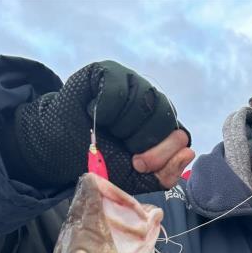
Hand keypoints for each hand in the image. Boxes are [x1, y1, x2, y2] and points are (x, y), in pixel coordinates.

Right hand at [14, 61, 193, 193]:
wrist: (62, 152)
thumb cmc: (100, 165)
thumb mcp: (136, 180)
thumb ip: (165, 174)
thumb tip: (189, 151)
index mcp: (161, 129)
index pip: (179, 136)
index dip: (161, 154)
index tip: (138, 164)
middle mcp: (151, 103)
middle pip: (165, 117)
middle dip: (143, 143)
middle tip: (124, 152)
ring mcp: (132, 84)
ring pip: (143, 100)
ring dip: (122, 126)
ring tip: (104, 131)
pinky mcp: (110, 72)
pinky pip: (119, 87)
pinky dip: (107, 107)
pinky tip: (95, 115)